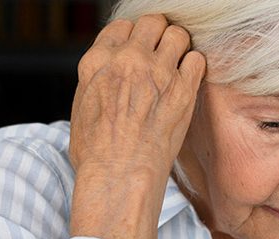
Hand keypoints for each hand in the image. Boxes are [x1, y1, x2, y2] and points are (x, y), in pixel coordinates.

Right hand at [68, 14, 205, 238]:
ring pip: (178, 35)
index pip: (121, 27)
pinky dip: (195, 67)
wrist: (119, 175)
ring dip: (180, 47)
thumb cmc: (97, 155)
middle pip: (151, 22)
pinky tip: (189, 81)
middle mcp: (127, 60)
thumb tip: (105, 79)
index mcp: (97, 62)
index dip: (133, 38)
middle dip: (158, 34)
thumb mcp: (81, 111)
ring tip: (178, 65)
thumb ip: (95, 84)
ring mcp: (156, 72)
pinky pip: (197, 59)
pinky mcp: (182, 89)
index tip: (139, 51)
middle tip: (163, 53)